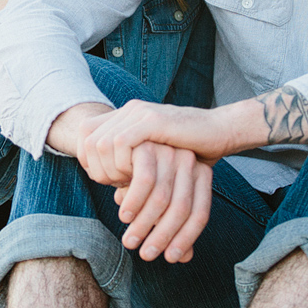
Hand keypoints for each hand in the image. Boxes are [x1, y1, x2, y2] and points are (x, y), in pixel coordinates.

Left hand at [74, 101, 243, 178]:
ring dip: (109, 170)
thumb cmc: (193, 151)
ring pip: (101, 143)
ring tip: (127, 185)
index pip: (85, 134)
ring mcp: (140, 112)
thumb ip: (135, 172)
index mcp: (127, 115)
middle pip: (88, 139)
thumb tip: (116, 197)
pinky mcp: (153, 121)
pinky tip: (136, 177)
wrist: (222, 132)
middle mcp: (129, 109)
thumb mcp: (157, 162)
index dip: (88, 160)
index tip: (107, 181)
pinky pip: (120, 144)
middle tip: (117, 186)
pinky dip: (122, 165)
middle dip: (96, 168)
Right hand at [110, 141, 214, 262]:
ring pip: (162, 198)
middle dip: (162, 237)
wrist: (123, 141)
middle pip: (181, 209)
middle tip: (146, 255)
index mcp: (201, 174)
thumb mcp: (160, 202)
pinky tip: (125, 215)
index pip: (200, 214)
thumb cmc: (143, 177)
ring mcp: (169, 150)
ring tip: (130, 240)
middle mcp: (189, 161)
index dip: (186, 239)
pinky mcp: (146, 143)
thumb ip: (172, 225)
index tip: (171, 259)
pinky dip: (134, 203)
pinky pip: (144, 181)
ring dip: (144, 225)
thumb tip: (185, 257)